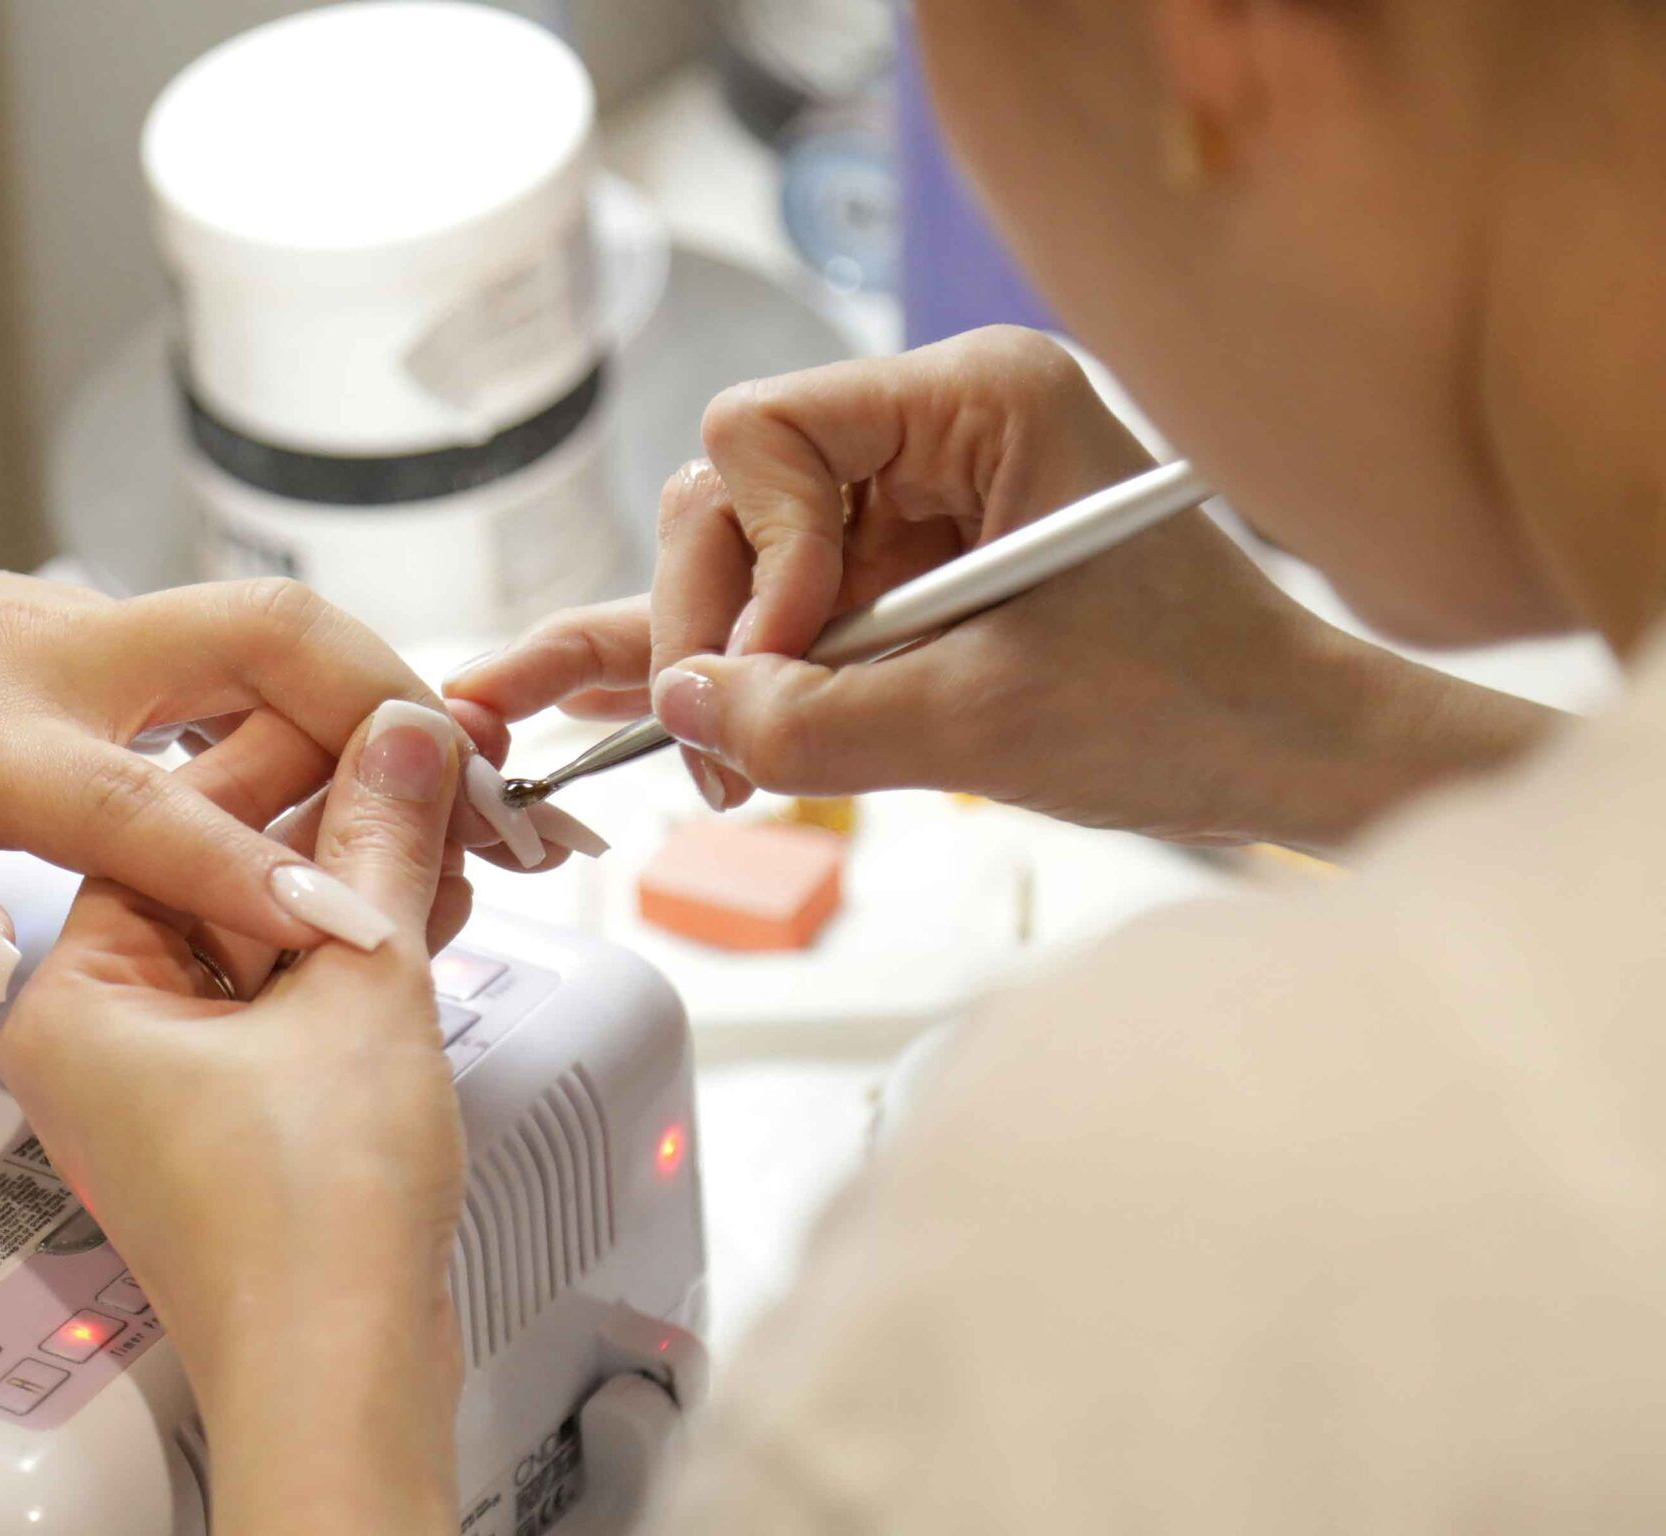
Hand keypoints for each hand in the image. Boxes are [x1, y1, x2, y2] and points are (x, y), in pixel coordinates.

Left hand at [0, 483, 558, 1006]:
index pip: (145, 806)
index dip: (260, 875)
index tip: (367, 930)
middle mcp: (50, 656)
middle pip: (264, 636)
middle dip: (392, 705)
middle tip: (490, 803)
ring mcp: (76, 628)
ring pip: (265, 631)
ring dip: (376, 701)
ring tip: (467, 804)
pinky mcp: (87, 631)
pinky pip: (229, 654)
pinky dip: (315, 704)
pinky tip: (354, 780)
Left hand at [0, 700, 467, 1535]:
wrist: (340, 1381)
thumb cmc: (305, 1227)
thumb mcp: (358, 988)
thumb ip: (379, 844)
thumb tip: (400, 740)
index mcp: (74, 996)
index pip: (168, 822)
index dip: (287, 754)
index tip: (368, 713)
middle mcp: (99, 1036)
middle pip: (215, 875)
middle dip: (332, 824)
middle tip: (421, 766)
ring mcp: (161, 1083)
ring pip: (258, 938)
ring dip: (354, 887)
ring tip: (445, 831)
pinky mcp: (225, 1121)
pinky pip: (280, 1000)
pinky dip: (350, 957)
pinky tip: (426, 908)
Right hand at [449, 329, 1552, 850]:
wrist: (1288, 755)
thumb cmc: (1190, 709)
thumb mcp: (985, 724)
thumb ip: (816, 718)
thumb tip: (682, 706)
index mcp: (977, 400)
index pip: (765, 431)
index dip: (751, 553)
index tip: (784, 658)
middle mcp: (933, 428)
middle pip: (734, 494)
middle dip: (714, 622)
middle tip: (722, 747)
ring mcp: (914, 502)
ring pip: (741, 558)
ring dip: (716, 661)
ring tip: (708, 766)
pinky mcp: (906, 575)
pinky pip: (782, 607)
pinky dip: (723, 659)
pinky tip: (616, 695)